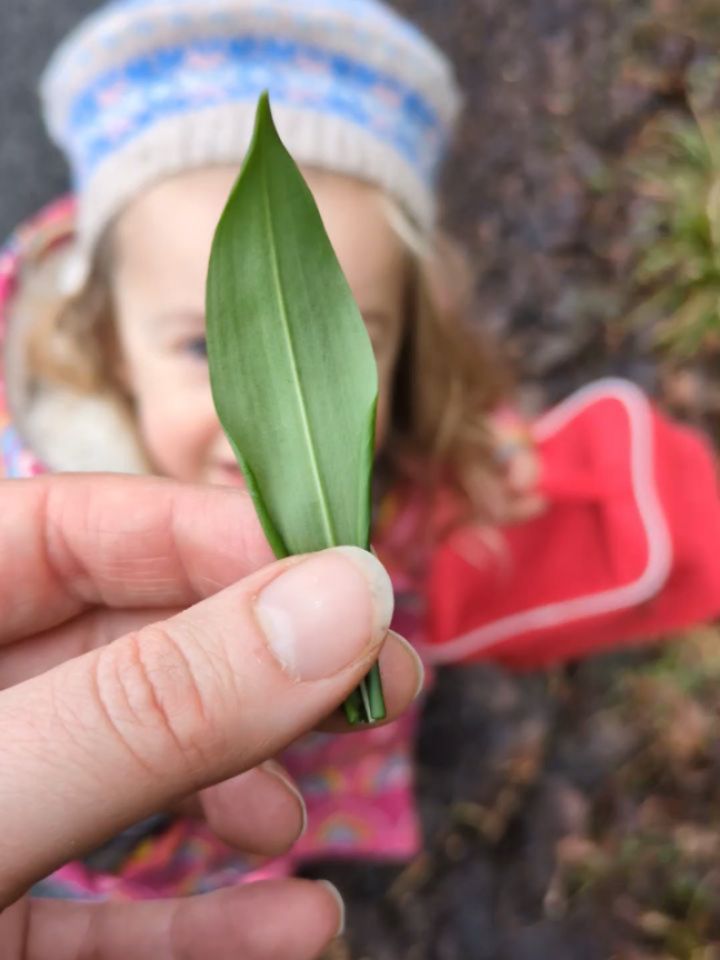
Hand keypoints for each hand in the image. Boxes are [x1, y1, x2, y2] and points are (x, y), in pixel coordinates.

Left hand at [0, 475, 421, 958]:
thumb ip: (152, 702)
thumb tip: (343, 601)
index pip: (66, 529)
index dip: (206, 536)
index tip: (338, 572)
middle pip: (118, 647)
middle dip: (253, 667)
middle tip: (378, 683)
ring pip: (120, 770)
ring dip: (232, 787)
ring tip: (296, 819)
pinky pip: (99, 912)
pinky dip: (199, 919)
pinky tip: (295, 923)